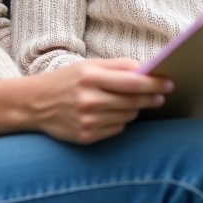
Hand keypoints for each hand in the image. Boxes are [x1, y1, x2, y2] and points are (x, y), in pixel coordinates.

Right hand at [0, 58, 171, 144]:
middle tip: (161, 95)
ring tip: (129, 101)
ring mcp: (87, 121)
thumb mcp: (88, 66)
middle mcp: (89, 100)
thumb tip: (148, 69)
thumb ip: (118, 66)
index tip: (168, 83)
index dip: (155, 83)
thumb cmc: (65, 81)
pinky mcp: (86, 137)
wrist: (33, 104)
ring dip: (134, 109)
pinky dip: (119, 121)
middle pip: (134, 101)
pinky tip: (110, 113)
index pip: (133, 82)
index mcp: (90, 77)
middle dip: (151, 97)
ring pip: (127, 116)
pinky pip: (116, 129)